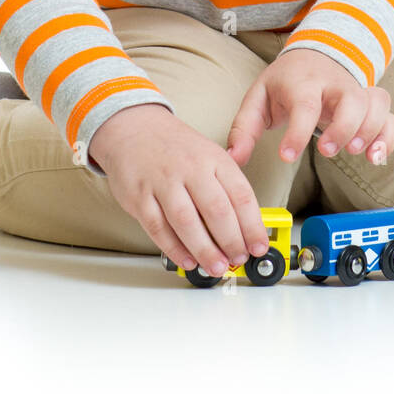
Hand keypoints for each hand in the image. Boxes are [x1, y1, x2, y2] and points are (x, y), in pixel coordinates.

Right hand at [87, 104, 269, 275]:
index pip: (240, 194)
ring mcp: (163, 182)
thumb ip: (225, 188)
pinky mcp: (139, 196)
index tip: (259, 246)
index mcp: (213, 158)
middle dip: (231, 241)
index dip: (253, 225)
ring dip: (205, 250)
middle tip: (238, 259)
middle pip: (216, 209)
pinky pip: (158, 227)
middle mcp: (189, 168)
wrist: (134, 127)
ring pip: (186, 221)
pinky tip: (187, 260)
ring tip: (216, 266)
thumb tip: (245, 229)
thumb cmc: (175, 147)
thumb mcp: (208, 155)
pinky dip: (174, 248)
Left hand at [226, 47, 393, 167]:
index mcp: (302, 82)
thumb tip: (234, 158)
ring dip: (370, 130)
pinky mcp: (371, 105)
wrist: (315, 54)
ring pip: (375, 105)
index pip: (304, 103)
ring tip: (357, 153)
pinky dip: (388, 138)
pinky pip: (390, 118)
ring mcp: (356, 93)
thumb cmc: (286, 82)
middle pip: (350, 100)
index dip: (297, 131)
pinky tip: (376, 156)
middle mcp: (334, 85)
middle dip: (343, 127)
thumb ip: (244, 128)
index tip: (288, 155)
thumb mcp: (259, 97)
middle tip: (326, 151)